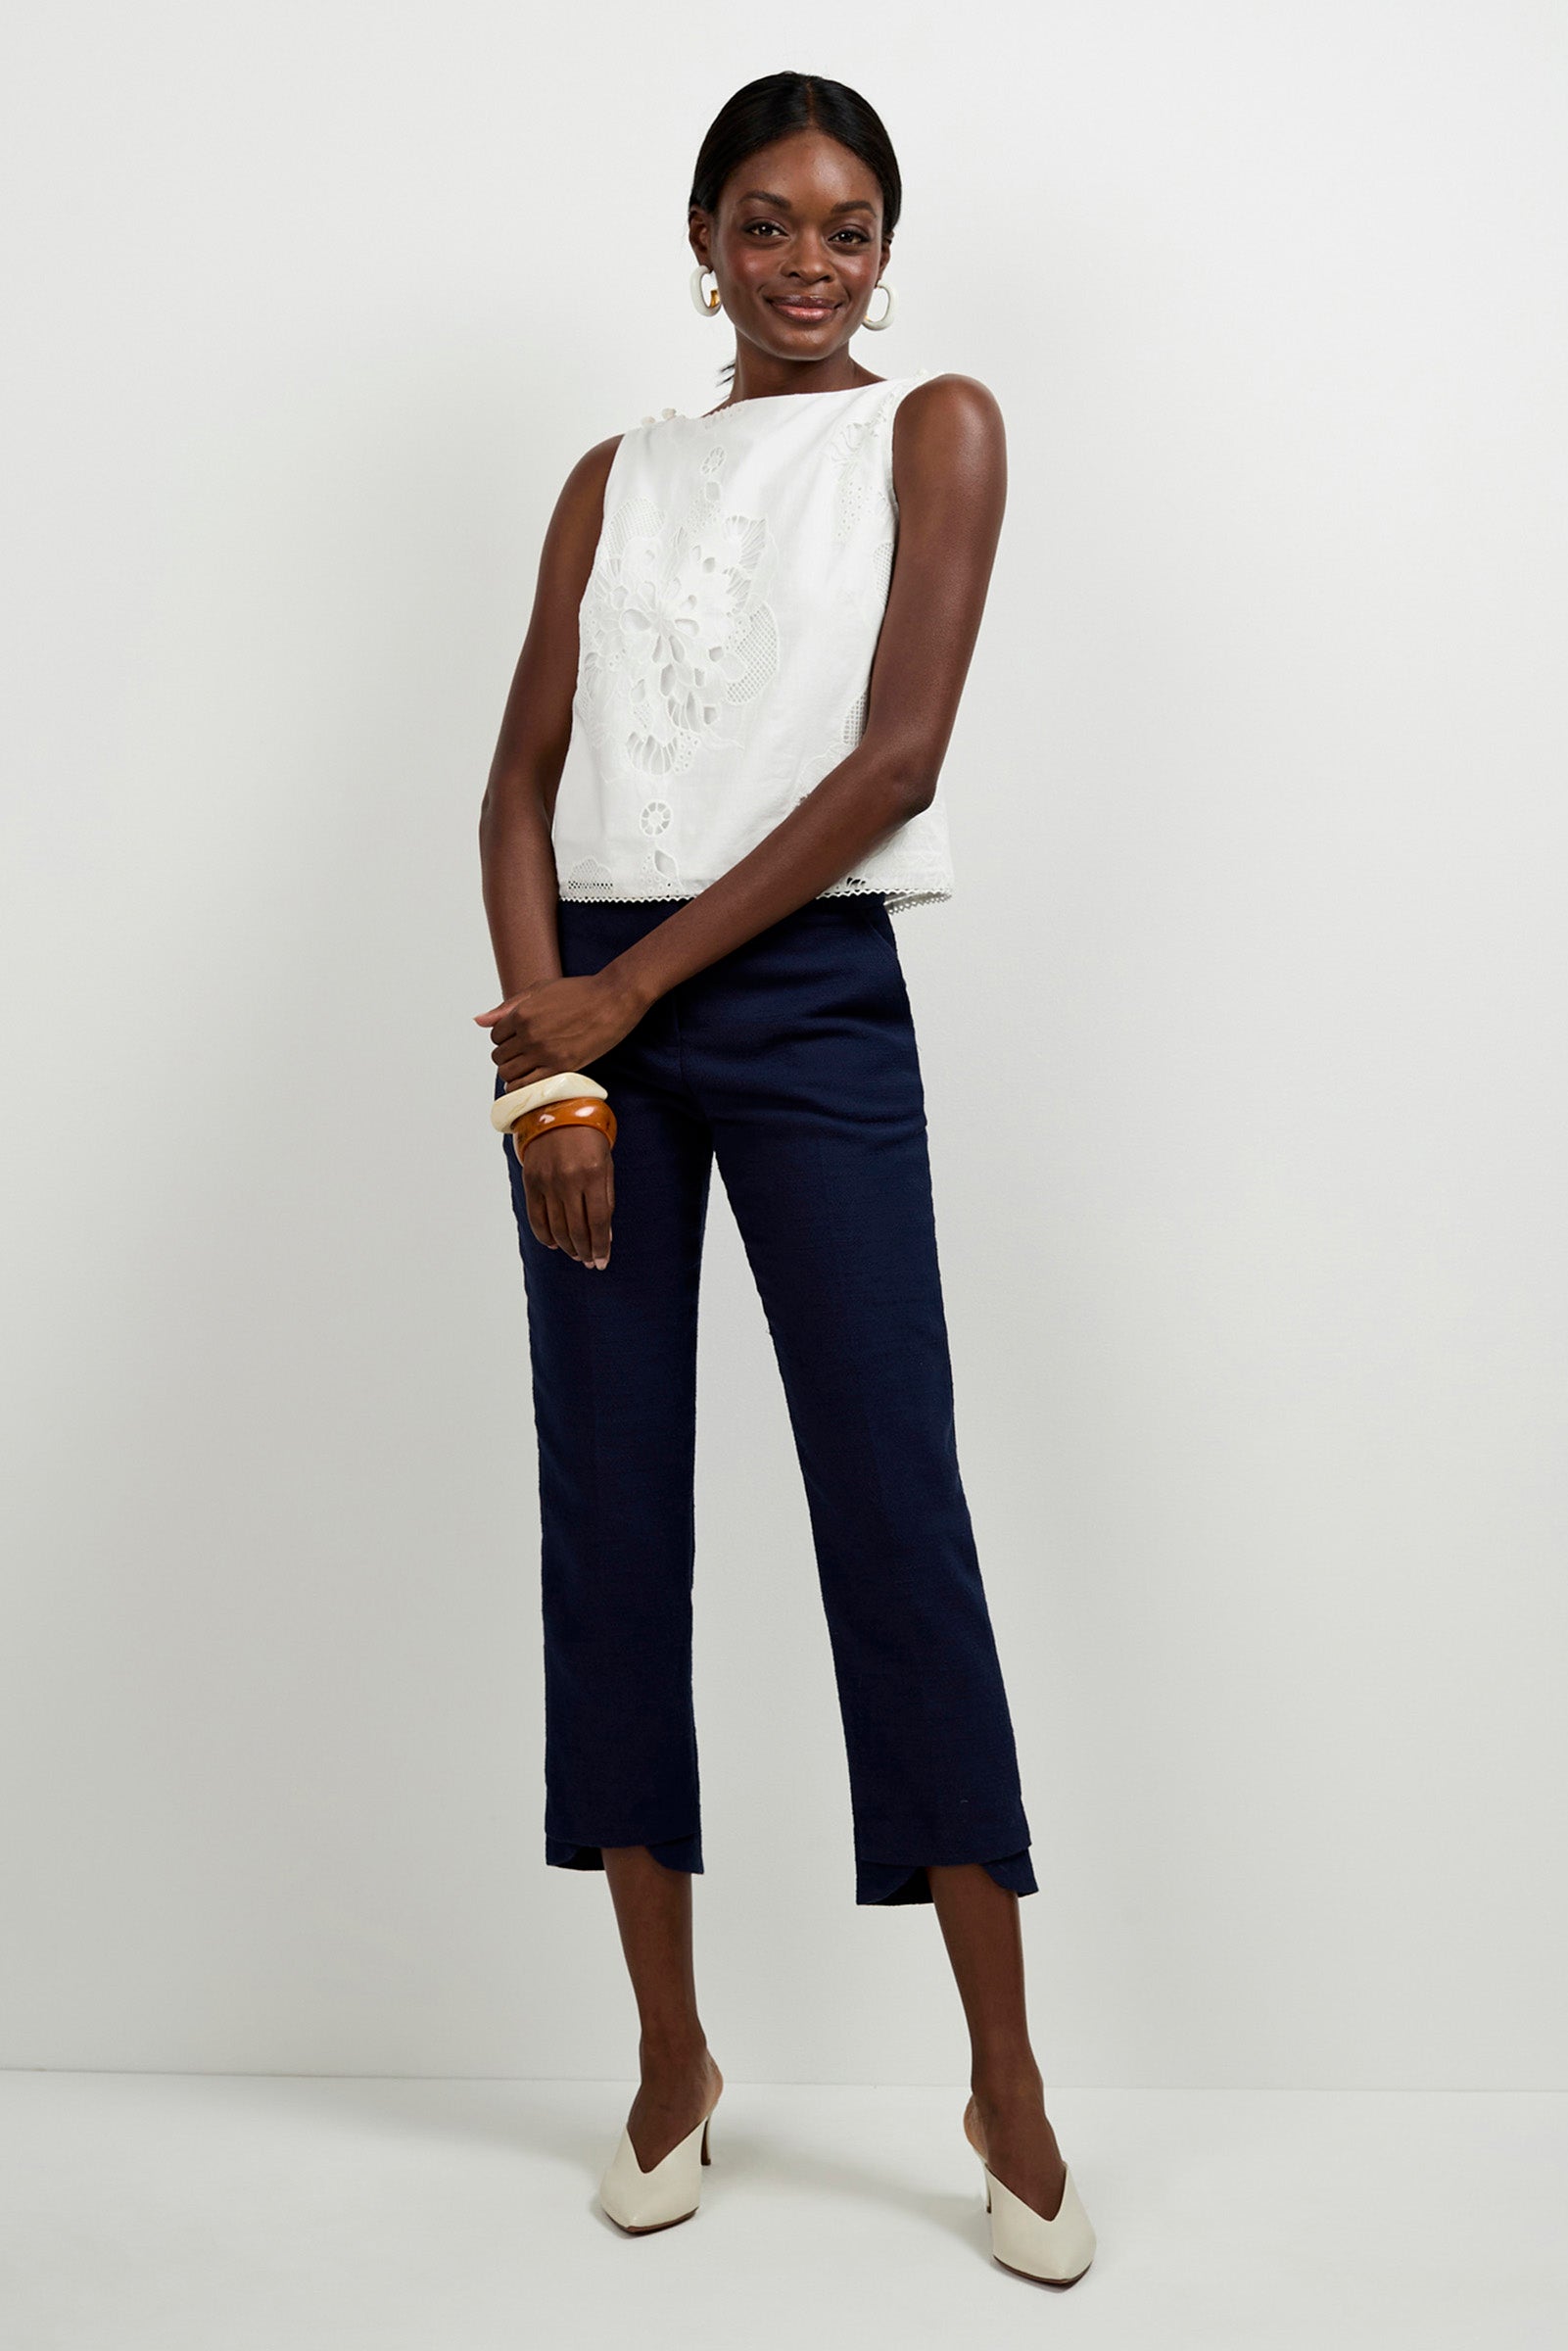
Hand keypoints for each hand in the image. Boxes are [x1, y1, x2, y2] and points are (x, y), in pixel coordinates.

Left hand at [472, 966, 643, 1089]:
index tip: (515, 1040)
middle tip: (520, 1055)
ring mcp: (544, 1053)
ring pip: (509, 1073)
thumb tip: (479, 1020)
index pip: (495, 1035)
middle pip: (500, 1056)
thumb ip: (507, 1006)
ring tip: (524, 1068)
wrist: (613, 999)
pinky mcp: (561, 1067)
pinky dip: (522, 1087)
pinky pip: (528, 1085)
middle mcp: (529, 1034)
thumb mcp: (540, 989)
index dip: (503, 1038)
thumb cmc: (580, 991)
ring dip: (512, 1073)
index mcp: (522, 1013)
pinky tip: (528, 1082)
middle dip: (506, 1056)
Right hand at [509, 1124, 614, 1269]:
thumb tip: (605, 1235)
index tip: (602, 1261)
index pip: (599, 1221)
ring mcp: (547, 1181)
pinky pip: (536, 1218)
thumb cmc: (588, 1137)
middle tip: (590, 1262)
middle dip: (586, 1251)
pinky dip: (545, 1236)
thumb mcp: (606, 1163)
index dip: (601, 1246)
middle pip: (578, 1229)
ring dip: (568, 1247)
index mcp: (593, 1174)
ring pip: (557, 1228)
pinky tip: (554, 1244)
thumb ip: (606, 1198)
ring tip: (577, 1254)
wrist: (555, 1110)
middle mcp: (569, 1180)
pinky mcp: (531, 1182)